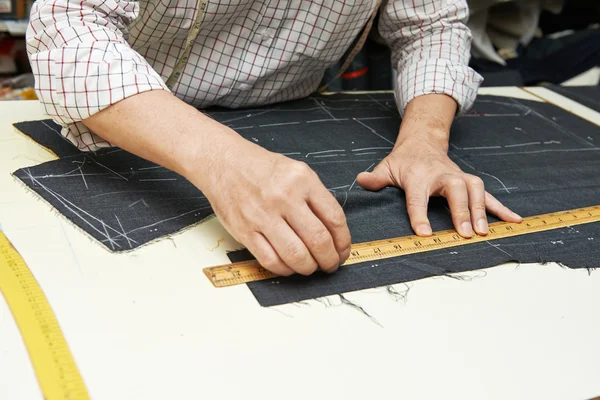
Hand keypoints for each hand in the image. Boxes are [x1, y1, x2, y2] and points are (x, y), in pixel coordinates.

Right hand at [193, 140, 351, 275]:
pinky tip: (290, 266)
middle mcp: (284, 197)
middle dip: (330, 260)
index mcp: (302, 180)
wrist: (224, 163)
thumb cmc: (262, 169)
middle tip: (331, 264)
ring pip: (296, 255)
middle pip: (318, 240)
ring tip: (311, 267)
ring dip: (309, 268)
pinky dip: (285, 269)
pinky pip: (271, 261)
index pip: (334, 218)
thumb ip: (316, 198)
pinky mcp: (245, 231)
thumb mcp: (297, 171)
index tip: (343, 250)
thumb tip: (334, 233)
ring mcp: (263, 216)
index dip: (343, 242)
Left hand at [356, 136, 521, 237]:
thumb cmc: (402, 161)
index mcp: (417, 175)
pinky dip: (502, 208)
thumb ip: (375, 178)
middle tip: (465, 234)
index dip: (420, 215)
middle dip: (461, 211)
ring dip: (482, 211)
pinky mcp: (469, 182)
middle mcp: (441, 175)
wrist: (422, 141)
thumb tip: (360, 180)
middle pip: (455, 190)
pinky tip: (516, 221)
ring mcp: (458, 177)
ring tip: (485, 233)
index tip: (424, 233)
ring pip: (475, 190)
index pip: (418, 197)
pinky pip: (488, 195)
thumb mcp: (385, 167)